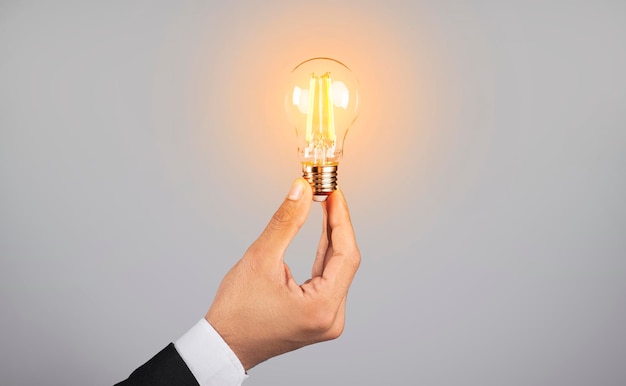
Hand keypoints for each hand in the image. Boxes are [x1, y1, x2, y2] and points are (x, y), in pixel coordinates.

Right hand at [205, 178, 360, 369]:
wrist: (224, 345)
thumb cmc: (237, 311)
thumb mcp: (261, 258)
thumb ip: (286, 221)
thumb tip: (302, 189)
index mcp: (322, 308)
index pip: (346, 255)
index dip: (341, 220)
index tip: (335, 194)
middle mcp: (332, 318)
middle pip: (345, 262)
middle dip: (336, 226)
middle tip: (328, 194)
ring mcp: (327, 320)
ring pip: (337, 270)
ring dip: (331, 239)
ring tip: (326, 207)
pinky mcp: (319, 317)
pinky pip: (329, 280)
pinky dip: (324, 256)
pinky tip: (323, 235)